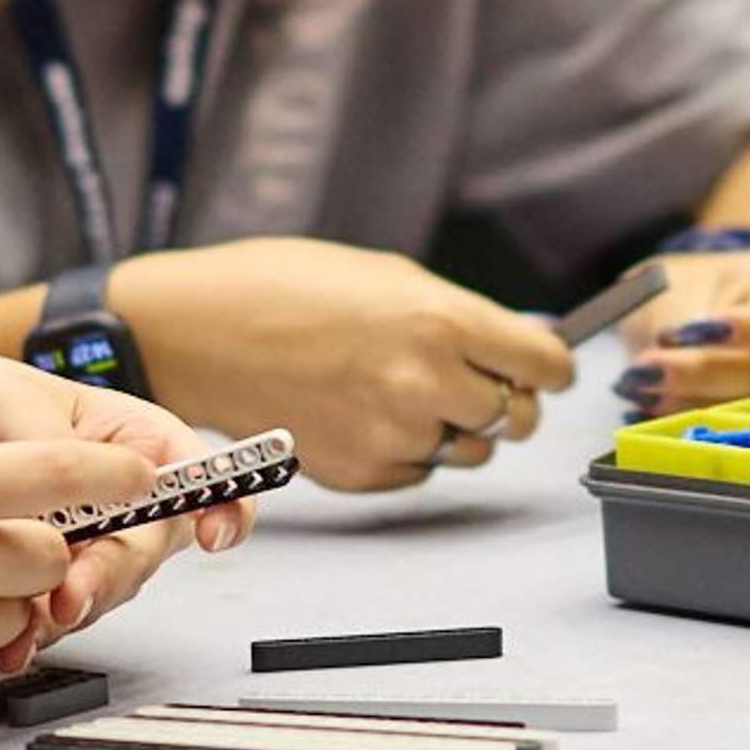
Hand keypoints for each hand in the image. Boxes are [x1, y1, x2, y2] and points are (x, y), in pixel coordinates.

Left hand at [0, 354, 241, 638]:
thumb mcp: (2, 399)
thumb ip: (52, 448)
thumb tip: (100, 486)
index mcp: (126, 440)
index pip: (199, 475)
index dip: (223, 505)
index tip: (212, 533)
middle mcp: (115, 498)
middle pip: (149, 547)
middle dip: (112, 575)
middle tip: (71, 593)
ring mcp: (78, 544)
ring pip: (105, 590)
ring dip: (71, 609)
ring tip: (27, 618)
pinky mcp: (36, 582)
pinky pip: (56, 619)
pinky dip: (35, 636)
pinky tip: (9, 641)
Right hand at [113, 239, 575, 494]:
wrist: (199, 334)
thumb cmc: (285, 288)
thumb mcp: (389, 276)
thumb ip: (458, 316)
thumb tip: (514, 347)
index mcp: (441, 321)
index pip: (546, 365)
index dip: (550, 365)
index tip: (544, 366)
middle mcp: (426, 384)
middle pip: (518, 416)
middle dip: (507, 398)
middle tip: (477, 379)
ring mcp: (394, 436)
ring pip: (471, 450)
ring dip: (455, 426)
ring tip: (402, 390)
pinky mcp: (363, 473)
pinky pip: (419, 470)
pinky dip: (407, 448)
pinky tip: (365, 411)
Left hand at [607, 247, 749, 415]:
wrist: (715, 304)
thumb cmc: (709, 281)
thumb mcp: (689, 276)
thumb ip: (680, 305)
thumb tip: (667, 341)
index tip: (699, 327)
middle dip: (700, 373)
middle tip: (648, 367)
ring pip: (738, 411)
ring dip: (682, 402)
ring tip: (636, 386)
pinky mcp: (744, 424)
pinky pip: (714, 429)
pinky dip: (673, 418)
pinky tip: (640, 407)